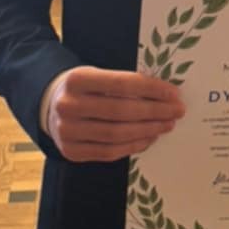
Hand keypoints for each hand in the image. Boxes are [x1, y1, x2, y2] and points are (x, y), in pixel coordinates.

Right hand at [45, 67, 184, 162]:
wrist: (51, 105)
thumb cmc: (85, 88)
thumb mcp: (98, 75)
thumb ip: (125, 84)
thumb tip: (166, 95)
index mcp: (77, 79)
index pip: (122, 84)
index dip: (151, 89)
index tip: (174, 93)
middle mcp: (68, 106)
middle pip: (122, 111)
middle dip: (155, 111)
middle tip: (177, 111)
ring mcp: (67, 132)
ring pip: (117, 134)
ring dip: (148, 130)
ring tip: (167, 124)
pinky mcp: (71, 152)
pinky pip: (109, 152)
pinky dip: (134, 146)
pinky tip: (150, 138)